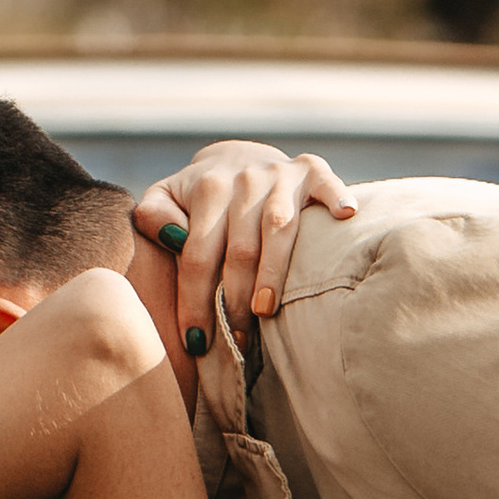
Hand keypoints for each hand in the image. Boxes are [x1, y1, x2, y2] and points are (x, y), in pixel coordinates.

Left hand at [132, 142, 355, 344]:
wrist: (238, 156)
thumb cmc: (199, 195)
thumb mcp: (165, 198)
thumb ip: (153, 217)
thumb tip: (172, 241)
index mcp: (208, 189)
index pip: (198, 255)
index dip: (195, 301)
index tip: (196, 342)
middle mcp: (244, 179)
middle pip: (240, 250)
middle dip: (235, 301)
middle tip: (235, 342)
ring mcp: (281, 175)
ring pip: (279, 228)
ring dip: (273, 272)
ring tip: (266, 312)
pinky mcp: (313, 170)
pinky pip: (328, 184)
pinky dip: (337, 198)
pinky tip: (345, 216)